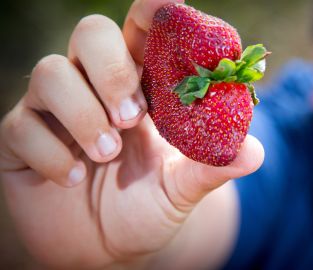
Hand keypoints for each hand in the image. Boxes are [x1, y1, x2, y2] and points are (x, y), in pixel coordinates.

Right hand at [0, 0, 263, 267]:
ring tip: (108, 154)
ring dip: (84, 115)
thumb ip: (213, 167)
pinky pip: (21, 126)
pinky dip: (50, 154)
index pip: (142, 30)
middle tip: (132, 117)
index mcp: (140, 86)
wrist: (106, 249)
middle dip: (111, 70)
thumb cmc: (147, 208)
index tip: (166, 10)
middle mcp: (95, 87)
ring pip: (50, 73)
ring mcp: (55, 111)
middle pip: (91, 33)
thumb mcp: (182, 189)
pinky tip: (73, 179)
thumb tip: (254, 152)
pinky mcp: (21, 140)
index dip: (153, 13)